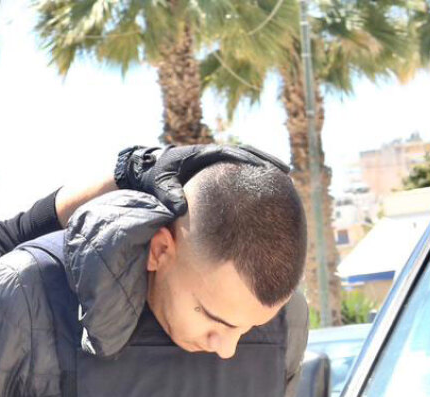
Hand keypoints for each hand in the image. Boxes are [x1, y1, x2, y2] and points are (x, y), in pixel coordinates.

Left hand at [114, 143, 290, 215]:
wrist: (144, 171)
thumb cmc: (151, 177)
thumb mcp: (159, 184)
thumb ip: (169, 195)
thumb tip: (182, 209)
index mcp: (202, 154)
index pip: (233, 154)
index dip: (252, 161)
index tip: (269, 169)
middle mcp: (211, 155)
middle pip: (245, 153)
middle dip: (265, 161)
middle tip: (286, 172)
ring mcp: (213, 163)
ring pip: (243, 162)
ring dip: (262, 168)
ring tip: (283, 179)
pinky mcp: (212, 172)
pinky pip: (235, 172)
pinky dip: (249, 177)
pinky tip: (261, 191)